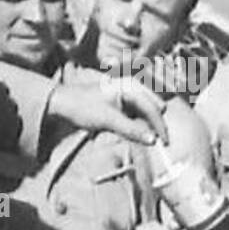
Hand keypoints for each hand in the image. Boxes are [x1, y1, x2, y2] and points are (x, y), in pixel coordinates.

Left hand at [47, 76, 168, 144]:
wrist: (64, 104)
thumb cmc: (82, 107)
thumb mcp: (108, 120)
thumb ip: (132, 130)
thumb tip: (153, 140)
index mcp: (131, 86)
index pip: (153, 108)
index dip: (160, 126)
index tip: (164, 143)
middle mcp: (133, 87)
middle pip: (155, 108)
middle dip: (156, 124)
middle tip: (157, 141)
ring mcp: (129, 94)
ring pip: (148, 112)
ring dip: (147, 125)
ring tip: (141, 136)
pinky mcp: (125, 102)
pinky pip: (139, 114)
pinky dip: (138, 124)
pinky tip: (131, 130)